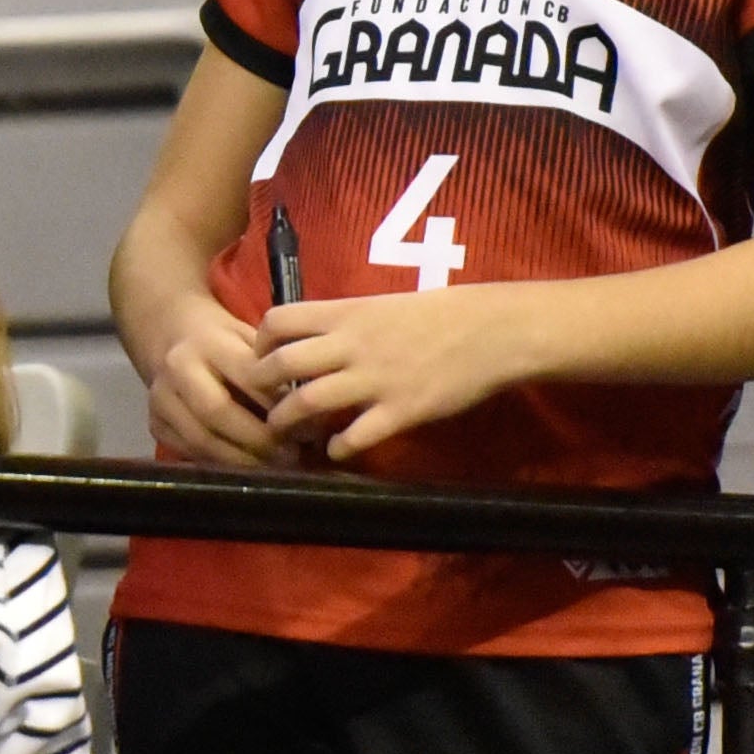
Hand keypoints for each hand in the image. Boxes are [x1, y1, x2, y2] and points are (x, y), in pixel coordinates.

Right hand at [129, 289, 295, 469]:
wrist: (172, 334)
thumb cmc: (225, 339)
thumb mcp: (252, 340)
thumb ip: (275, 373)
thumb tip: (311, 420)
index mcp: (208, 342)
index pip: (246, 375)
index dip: (277, 405)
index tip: (306, 427)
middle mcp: (177, 368)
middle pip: (216, 412)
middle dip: (258, 440)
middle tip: (291, 457)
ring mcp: (160, 398)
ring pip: (201, 440)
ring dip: (242, 460)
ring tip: (274, 468)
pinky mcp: (155, 423)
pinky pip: (190, 453)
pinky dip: (222, 464)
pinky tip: (248, 468)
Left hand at [250, 286, 553, 461]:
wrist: (493, 331)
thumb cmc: (442, 313)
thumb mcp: (384, 304)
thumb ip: (348, 321)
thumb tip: (317, 337)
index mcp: (346, 312)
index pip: (278, 319)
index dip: (260, 342)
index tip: (261, 359)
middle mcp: (351, 344)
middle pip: (280, 364)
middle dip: (260, 386)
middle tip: (261, 401)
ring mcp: (373, 379)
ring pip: (307, 403)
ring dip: (286, 422)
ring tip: (285, 433)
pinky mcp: (399, 411)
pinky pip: (354, 436)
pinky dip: (337, 447)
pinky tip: (337, 449)